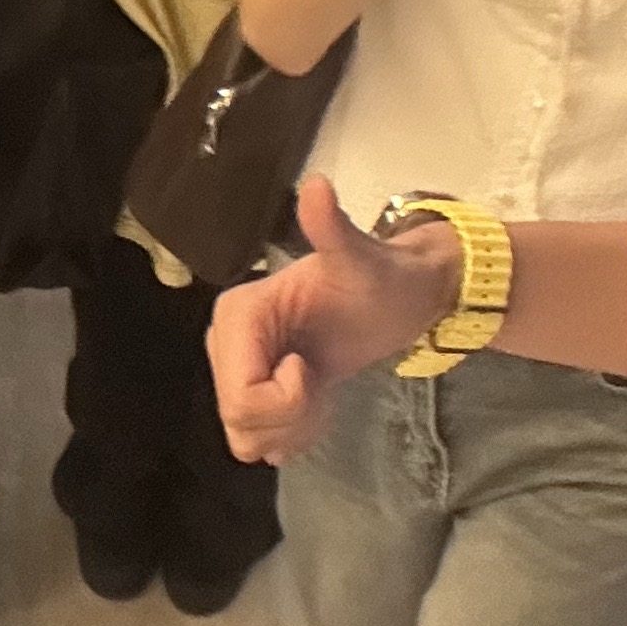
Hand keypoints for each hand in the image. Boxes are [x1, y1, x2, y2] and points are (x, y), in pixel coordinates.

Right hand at [206, 179, 465, 461]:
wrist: (398, 299)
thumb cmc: (383, 279)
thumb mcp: (362, 258)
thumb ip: (333, 228)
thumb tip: (316, 186)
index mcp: (240, 312)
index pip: (241, 394)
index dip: (284, 400)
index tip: (313, 368)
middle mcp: (227, 341)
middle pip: (241, 418)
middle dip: (290, 415)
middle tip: (321, 383)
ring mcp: (237, 368)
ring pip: (246, 436)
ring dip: (291, 427)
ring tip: (319, 392)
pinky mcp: (255, 391)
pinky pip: (256, 439)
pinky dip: (291, 433)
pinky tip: (315, 402)